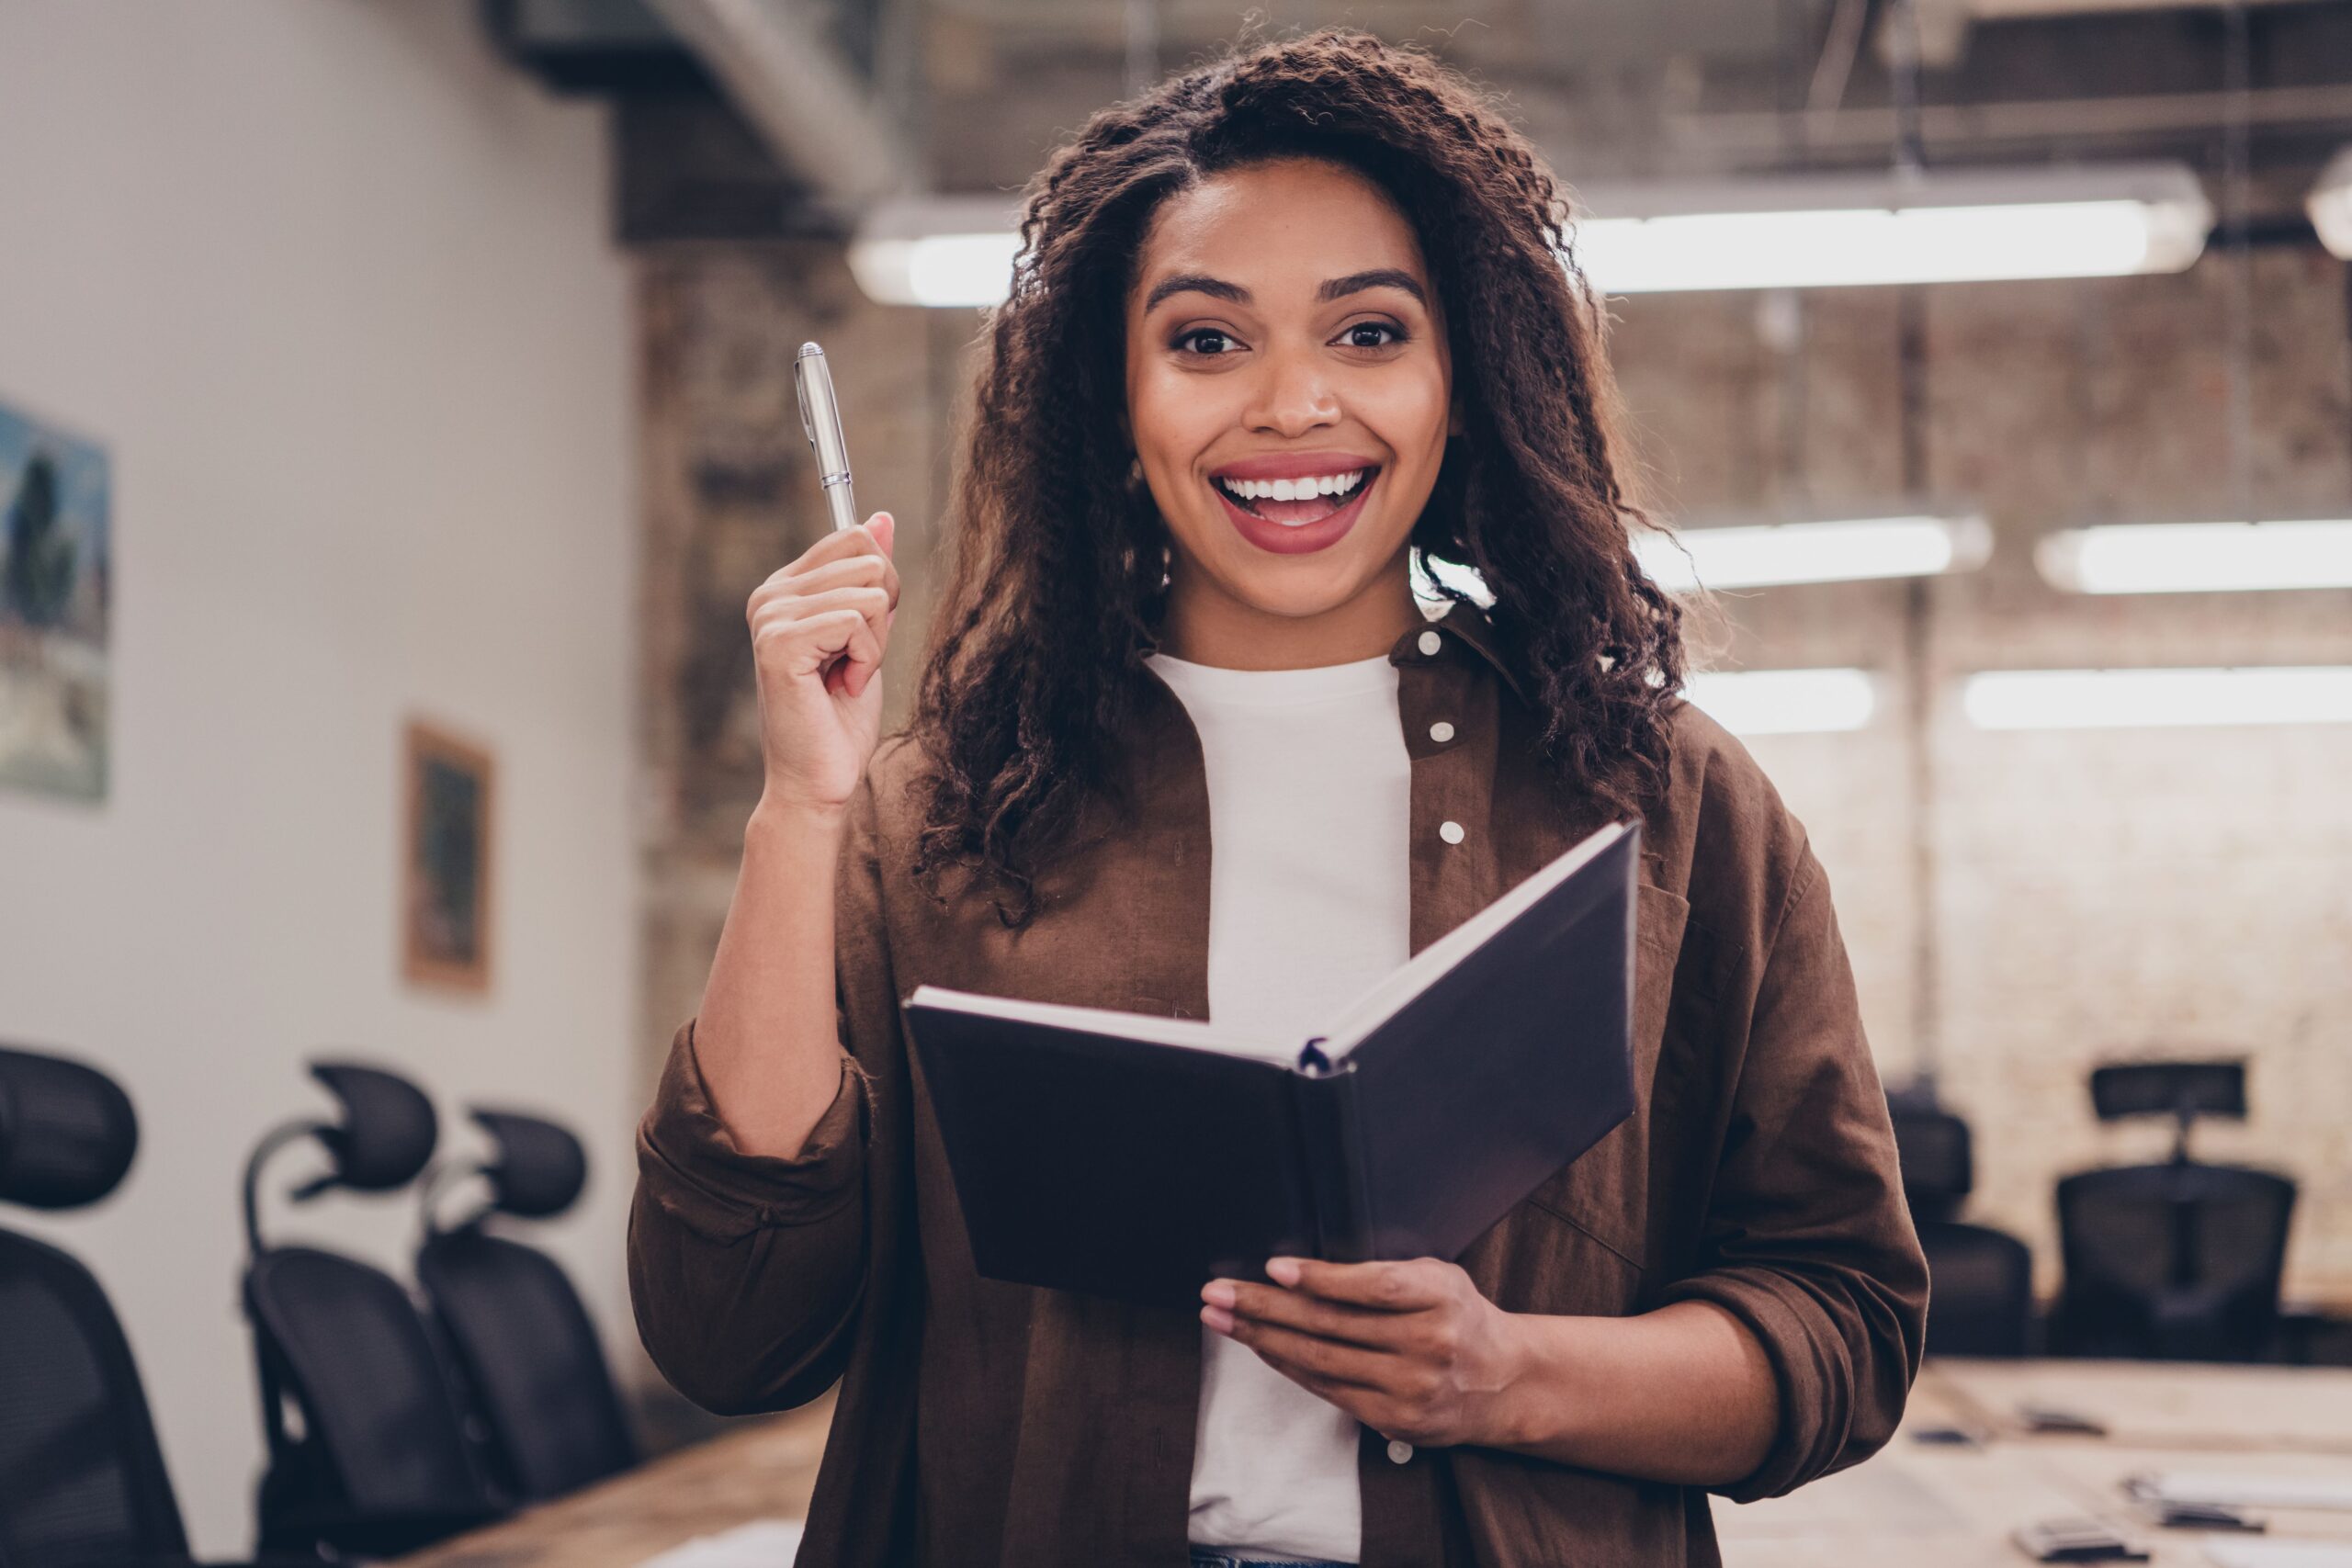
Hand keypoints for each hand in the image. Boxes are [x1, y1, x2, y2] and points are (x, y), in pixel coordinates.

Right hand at [747, 513, 899, 816]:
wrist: (820, 780)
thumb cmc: (842, 716)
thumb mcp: (868, 635)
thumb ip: (870, 580)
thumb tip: (880, 518)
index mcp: (786, 588)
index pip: (855, 536)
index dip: (883, 584)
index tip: (863, 635)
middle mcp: (770, 594)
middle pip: (869, 559)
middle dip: (882, 616)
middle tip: (854, 663)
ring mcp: (770, 616)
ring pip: (869, 591)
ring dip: (875, 644)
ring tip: (845, 678)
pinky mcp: (778, 642)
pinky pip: (855, 619)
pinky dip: (866, 659)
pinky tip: (841, 687)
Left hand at [1201, 1256, 1526, 1448]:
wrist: (1502, 1381)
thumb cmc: (1458, 1316)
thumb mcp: (1437, 1277)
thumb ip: (1385, 1274)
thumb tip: (1303, 1272)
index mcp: (1440, 1295)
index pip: (1373, 1286)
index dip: (1320, 1278)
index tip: (1273, 1268)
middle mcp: (1428, 1342)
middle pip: (1331, 1323)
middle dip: (1263, 1306)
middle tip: (1216, 1293)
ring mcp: (1411, 1386)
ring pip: (1321, 1359)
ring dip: (1261, 1337)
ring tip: (1220, 1318)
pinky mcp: (1395, 1420)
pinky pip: (1328, 1388)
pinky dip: (1287, 1366)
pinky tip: (1260, 1347)